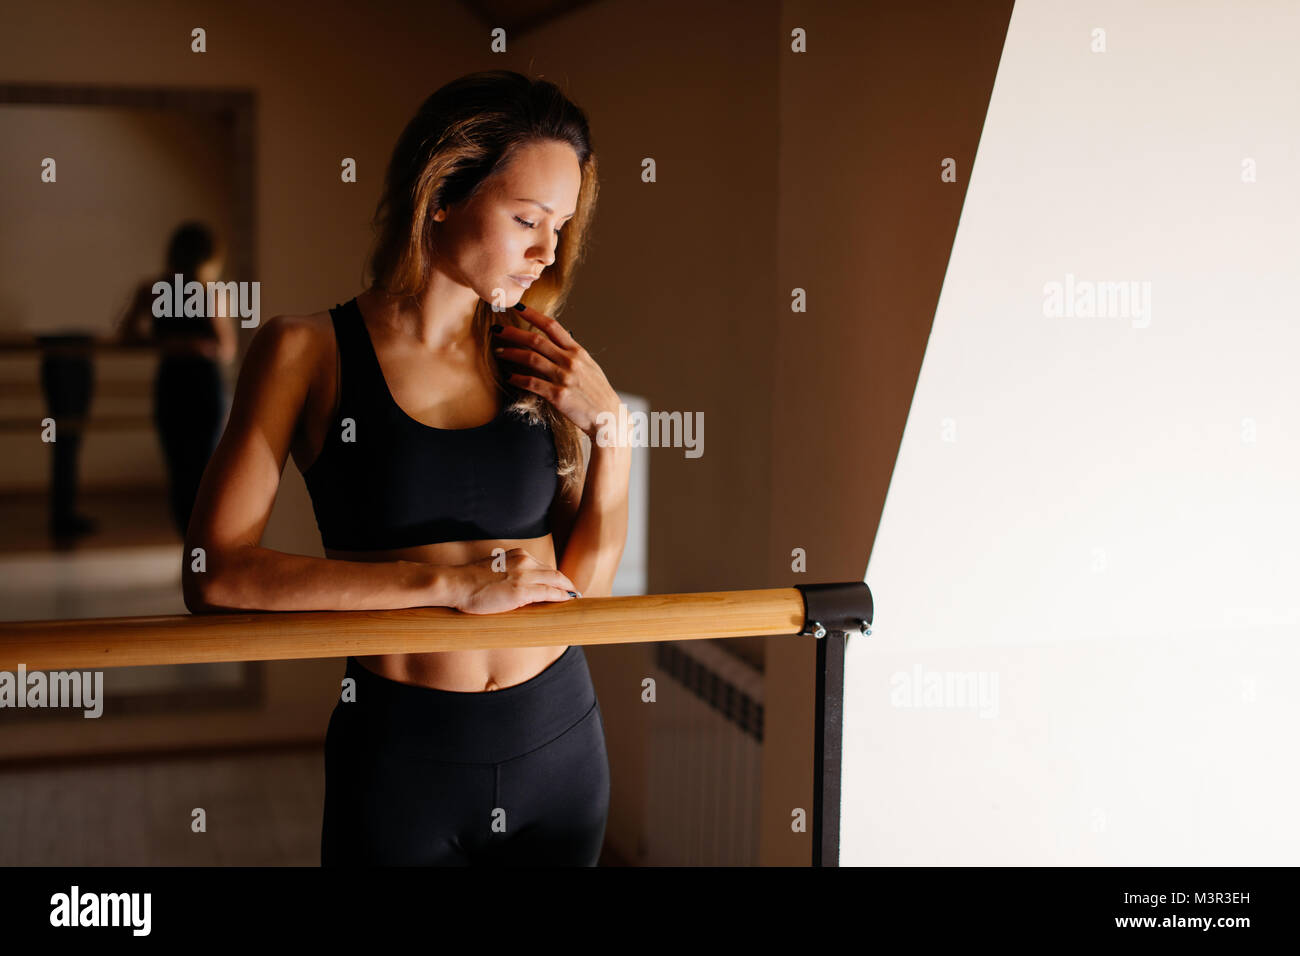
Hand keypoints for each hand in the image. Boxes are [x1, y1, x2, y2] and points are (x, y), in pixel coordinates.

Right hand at [451, 547, 579, 614]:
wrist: (457, 584)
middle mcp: (524, 562)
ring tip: (574, 597)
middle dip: (565, 583)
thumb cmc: (470, 580)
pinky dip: (561, 596)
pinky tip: (567, 600)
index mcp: (517, 555)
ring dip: (567, 590)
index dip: (554, 576)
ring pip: (555, 581)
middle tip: (574, 591)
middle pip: (553, 572)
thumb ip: (510, 572)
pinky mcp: (521, 592)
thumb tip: (519, 586)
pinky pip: (548, 593)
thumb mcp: (495, 568)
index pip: (543, 566)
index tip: (561, 583)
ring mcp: (523, 576)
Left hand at [492, 304, 620, 438]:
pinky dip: (517, 379)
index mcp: (577, 352)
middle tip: (497, 329)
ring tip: (499, 351)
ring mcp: (564, 378)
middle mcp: (570, 361)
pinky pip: (532, 383)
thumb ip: (572, 355)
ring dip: (511, 353)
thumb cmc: (598, 394)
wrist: (608, 417)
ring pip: (531, 359)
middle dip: (513, 332)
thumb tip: (556, 344)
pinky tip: (509, 377)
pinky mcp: (558, 395)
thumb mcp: (589, 368)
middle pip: (536, 340)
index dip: (532, 314)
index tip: (518, 307)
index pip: (552, 326)